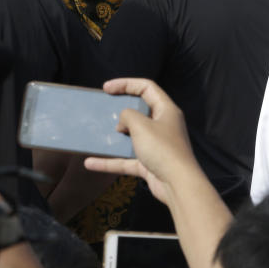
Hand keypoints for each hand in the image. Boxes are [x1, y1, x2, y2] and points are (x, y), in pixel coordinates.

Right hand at [84, 78, 200, 205]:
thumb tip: (123, 123)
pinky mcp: (149, 163)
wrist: (177, 183)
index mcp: (166, 110)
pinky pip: (126, 160)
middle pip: (140, 111)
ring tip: (97, 133)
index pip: (147, 88)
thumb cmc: (162, 149)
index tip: (106, 88)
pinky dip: (109, 161)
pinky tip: (90, 163)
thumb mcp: (141, 126)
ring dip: (115, 136)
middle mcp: (162, 126)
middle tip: (104, 110)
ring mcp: (156, 145)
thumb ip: (128, 116)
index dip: (126, 84)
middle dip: (121, 110)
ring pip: (132, 137)